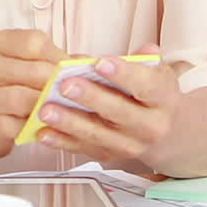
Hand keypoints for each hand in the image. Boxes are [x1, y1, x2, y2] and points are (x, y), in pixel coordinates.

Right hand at [0, 29, 65, 162]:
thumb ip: (47, 62)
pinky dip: (32, 129)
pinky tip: (41, 128)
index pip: (34, 42)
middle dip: (59, 85)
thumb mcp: (15, 67)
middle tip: (73, 96)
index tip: (71, 71)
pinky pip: (14, 126)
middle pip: (34, 71)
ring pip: (24, 99)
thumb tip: (86, 62)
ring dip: (47, 108)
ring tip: (59, 112)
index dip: (59, 57)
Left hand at [34, 43, 180, 169]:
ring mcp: (128, 145)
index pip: (146, 86)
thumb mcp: (155, 72)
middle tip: (65, 85)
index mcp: (163, 100)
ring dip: (69, 122)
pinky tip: (43, 131)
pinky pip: (83, 149)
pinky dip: (61, 141)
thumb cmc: (150, 93)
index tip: (99, 62)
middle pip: (119, 113)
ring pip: (97, 135)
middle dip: (90, 98)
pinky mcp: (108, 156)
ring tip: (46, 109)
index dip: (123, 74)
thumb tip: (146, 50)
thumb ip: (144, 61)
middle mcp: (149, 128)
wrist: (162, 131)